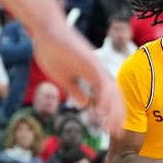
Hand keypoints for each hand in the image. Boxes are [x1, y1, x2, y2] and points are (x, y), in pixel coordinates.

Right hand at [30, 18, 124, 135]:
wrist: (45, 30)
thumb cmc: (51, 51)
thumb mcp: (63, 78)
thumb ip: (75, 90)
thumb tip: (85, 105)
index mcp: (93, 75)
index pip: (108, 96)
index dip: (112, 112)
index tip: (111, 128)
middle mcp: (98, 71)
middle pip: (114, 96)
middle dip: (117, 115)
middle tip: (117, 133)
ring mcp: (96, 66)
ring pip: (111, 91)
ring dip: (113, 111)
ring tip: (112, 127)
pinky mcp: (90, 61)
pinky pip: (101, 82)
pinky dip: (104, 97)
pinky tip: (101, 111)